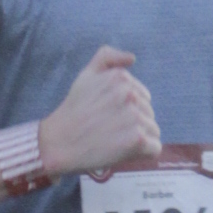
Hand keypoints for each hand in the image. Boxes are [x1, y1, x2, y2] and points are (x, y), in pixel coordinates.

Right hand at [40, 46, 161, 178]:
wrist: (58, 142)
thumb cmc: (74, 111)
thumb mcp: (86, 75)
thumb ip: (107, 58)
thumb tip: (132, 58)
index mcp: (121, 78)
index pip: (143, 97)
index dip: (127, 109)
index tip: (108, 115)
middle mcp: (130, 94)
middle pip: (149, 113)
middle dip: (133, 123)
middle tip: (108, 129)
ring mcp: (135, 117)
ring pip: (153, 130)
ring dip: (138, 139)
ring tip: (114, 140)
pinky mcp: (137, 139)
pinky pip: (154, 148)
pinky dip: (142, 154)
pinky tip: (123, 152)